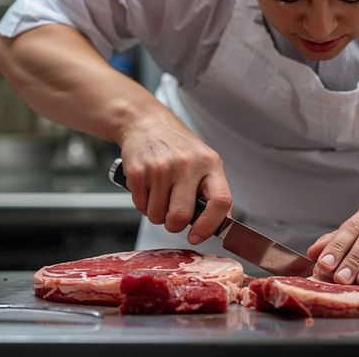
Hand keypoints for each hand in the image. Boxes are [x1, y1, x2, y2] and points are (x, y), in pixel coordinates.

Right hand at [118, 111, 231, 244]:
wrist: (145, 122)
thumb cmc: (178, 147)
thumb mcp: (205, 162)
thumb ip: (213, 191)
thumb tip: (220, 225)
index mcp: (210, 164)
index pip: (220, 201)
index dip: (210, 225)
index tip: (198, 235)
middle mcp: (187, 165)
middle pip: (181, 216)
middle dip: (174, 225)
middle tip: (173, 217)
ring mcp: (161, 168)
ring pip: (157, 215)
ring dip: (157, 214)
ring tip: (161, 194)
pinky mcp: (138, 171)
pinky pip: (140, 206)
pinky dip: (143, 204)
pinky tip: (148, 187)